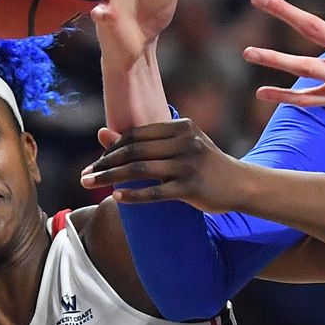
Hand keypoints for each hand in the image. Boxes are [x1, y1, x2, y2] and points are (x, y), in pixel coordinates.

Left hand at [80, 118, 247, 213]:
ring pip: (140, 170)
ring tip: (90, 185)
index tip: (95, 163)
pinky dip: (134, 195)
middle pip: (134, 151)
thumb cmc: (204, 164)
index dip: (112, 149)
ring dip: (110, 178)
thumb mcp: (179, 145)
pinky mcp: (191, 188)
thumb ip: (143, 140)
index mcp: (181, 127)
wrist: (240, 183)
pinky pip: (155, 192)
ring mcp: (189, 165)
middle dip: (104, 164)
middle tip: (84, 176)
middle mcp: (185, 142)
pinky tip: (117, 197)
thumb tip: (101, 133)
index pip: (136, 135)